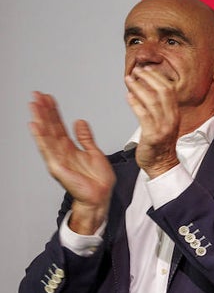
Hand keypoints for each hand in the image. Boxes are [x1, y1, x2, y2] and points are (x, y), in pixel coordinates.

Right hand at [28, 92, 114, 234]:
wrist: (100, 197)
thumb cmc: (98, 180)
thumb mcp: (94, 152)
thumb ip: (85, 138)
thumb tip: (80, 122)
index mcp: (70, 148)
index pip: (58, 125)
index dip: (53, 111)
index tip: (48, 98)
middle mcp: (61, 152)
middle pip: (50, 127)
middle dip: (43, 111)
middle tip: (36, 95)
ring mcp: (58, 159)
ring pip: (46, 135)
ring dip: (40, 119)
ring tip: (34, 105)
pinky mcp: (57, 167)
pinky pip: (48, 150)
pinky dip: (41, 138)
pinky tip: (35, 126)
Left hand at [124, 68, 180, 176]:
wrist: (162, 165)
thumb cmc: (160, 144)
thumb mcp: (164, 123)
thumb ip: (158, 108)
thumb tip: (144, 90)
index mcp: (174, 114)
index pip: (169, 90)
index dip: (157, 77)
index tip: (146, 69)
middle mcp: (171, 119)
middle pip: (163, 92)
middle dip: (149, 78)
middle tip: (137, 70)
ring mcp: (163, 127)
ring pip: (152, 101)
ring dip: (139, 88)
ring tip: (129, 79)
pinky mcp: (152, 135)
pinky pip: (143, 116)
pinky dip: (135, 104)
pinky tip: (128, 97)